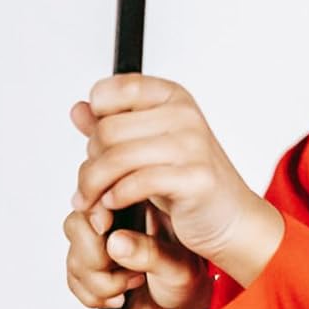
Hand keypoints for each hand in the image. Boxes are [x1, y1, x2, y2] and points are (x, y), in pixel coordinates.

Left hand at [70, 74, 284, 288]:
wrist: (230, 218)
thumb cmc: (187, 181)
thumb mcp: (147, 146)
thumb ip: (112, 126)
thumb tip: (78, 110)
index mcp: (171, 97)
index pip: (113, 90)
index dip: (96, 118)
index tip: (96, 144)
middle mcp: (183, 114)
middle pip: (107, 131)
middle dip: (89, 164)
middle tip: (88, 188)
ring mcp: (192, 144)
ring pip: (116, 158)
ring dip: (94, 187)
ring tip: (92, 203)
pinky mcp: (194, 177)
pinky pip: (136, 183)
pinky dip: (115, 198)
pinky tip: (114, 205)